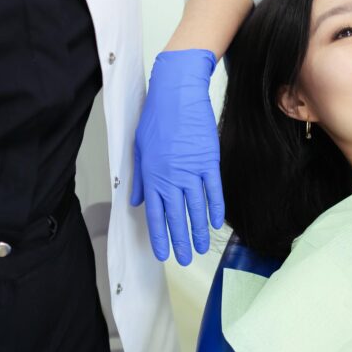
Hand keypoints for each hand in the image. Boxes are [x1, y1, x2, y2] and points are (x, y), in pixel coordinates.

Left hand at [130, 49, 224, 265]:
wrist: (177, 93)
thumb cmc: (156, 116)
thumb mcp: (139, 146)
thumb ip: (139, 176)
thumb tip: (136, 199)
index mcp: (151, 174)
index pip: (155, 213)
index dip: (160, 235)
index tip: (163, 253)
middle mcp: (170, 176)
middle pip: (176, 215)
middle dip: (179, 240)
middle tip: (183, 258)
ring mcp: (191, 170)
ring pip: (196, 208)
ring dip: (199, 230)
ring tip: (201, 247)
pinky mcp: (208, 160)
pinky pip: (213, 190)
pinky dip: (215, 208)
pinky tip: (215, 222)